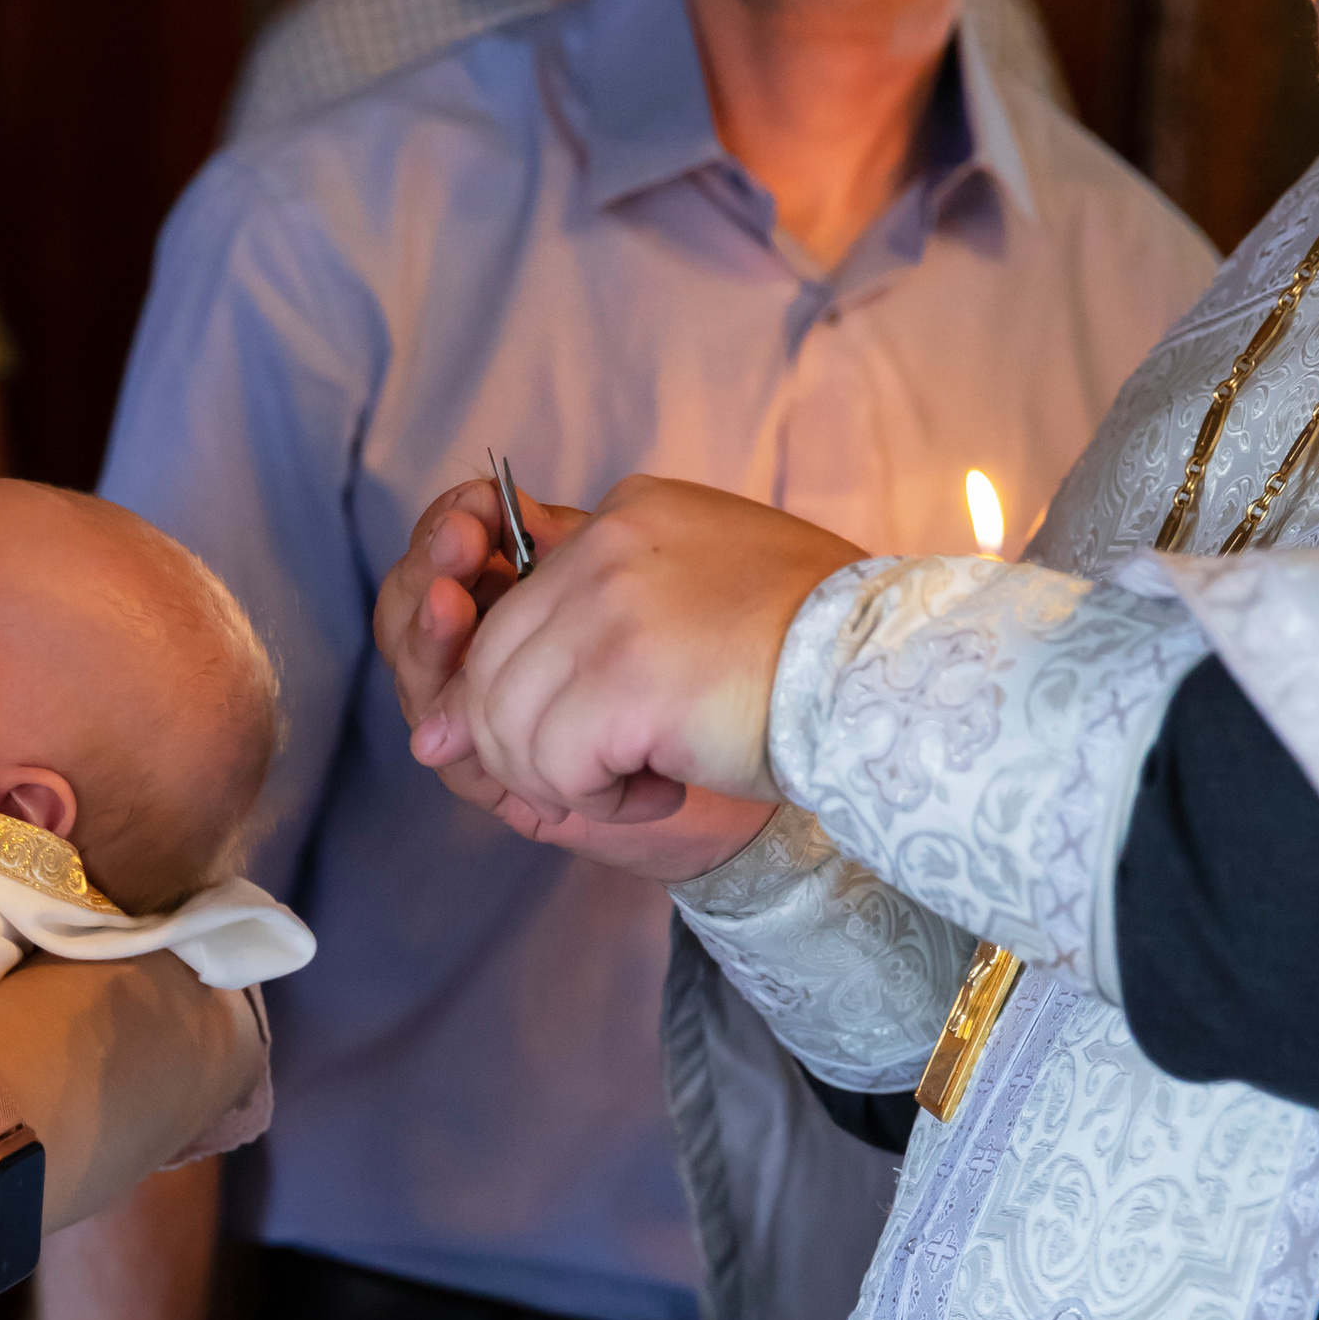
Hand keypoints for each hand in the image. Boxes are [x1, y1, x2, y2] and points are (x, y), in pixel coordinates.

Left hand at [402, 473, 860, 827]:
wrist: (888, 675)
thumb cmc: (816, 654)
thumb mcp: (697, 606)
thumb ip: (587, 634)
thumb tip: (430, 726)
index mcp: (624, 516)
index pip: (512, 609)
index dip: (528, 690)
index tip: (597, 728)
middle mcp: (604, 547)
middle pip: (490, 668)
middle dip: (533, 745)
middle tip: (614, 773)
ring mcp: (607, 608)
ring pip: (504, 721)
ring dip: (565, 779)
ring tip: (641, 784)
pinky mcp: (619, 678)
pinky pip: (549, 766)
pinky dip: (598, 803)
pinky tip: (660, 793)